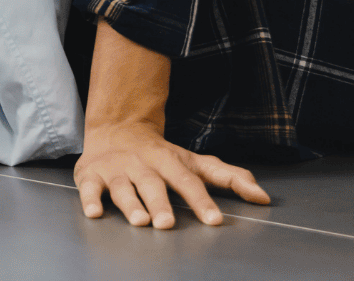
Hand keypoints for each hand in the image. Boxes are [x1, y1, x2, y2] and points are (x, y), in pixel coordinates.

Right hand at [74, 119, 268, 228]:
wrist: (116, 128)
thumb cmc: (160, 155)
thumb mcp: (194, 162)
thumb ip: (228, 178)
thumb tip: (263, 197)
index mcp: (168, 161)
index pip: (188, 181)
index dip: (201, 201)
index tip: (214, 220)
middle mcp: (142, 164)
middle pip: (153, 184)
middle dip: (160, 203)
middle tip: (168, 223)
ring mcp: (116, 169)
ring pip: (123, 187)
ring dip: (131, 204)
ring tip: (140, 222)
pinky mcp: (91, 175)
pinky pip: (89, 188)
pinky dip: (90, 199)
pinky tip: (94, 213)